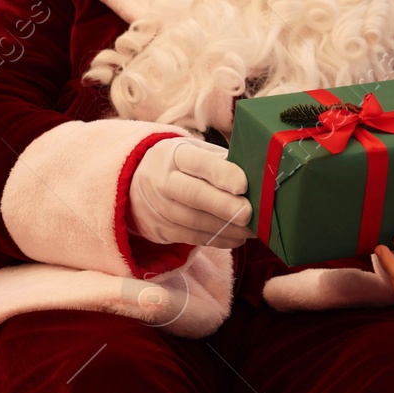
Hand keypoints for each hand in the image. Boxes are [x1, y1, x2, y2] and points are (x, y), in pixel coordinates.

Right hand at [127, 136, 254, 248]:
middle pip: (194, 195)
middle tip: (249, 214)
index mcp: (175, 155)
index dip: (222, 174)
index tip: (243, 185)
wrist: (137, 184)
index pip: (199, 163)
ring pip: (195, 221)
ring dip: (227, 228)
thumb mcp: (196, 152)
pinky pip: (193, 238)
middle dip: (225, 206)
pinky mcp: (161, 230)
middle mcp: (163, 180)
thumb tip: (257, 177)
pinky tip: (238, 237)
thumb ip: (222, 161)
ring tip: (252, 229)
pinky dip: (219, 240)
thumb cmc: (181, 166)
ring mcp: (159, 207)